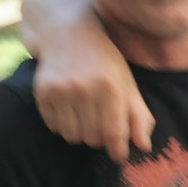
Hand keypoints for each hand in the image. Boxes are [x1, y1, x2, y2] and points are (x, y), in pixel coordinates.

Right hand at [25, 0, 154, 161]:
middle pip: (92, 138)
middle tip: (99, 124)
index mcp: (111, 87)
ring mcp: (62, 91)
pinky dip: (62, 124)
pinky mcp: (43, 92)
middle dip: (98, 137)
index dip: (117, 150)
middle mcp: (86, 89)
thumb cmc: (103, 59)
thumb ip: (138, 114)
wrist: (67, 31)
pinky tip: (68, 107)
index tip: (118, 155)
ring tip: (83, 115)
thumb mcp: (126, 81)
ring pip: (72, 136)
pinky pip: (54, 127)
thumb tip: (144, 146)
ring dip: (79, 133)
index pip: (114, 134)